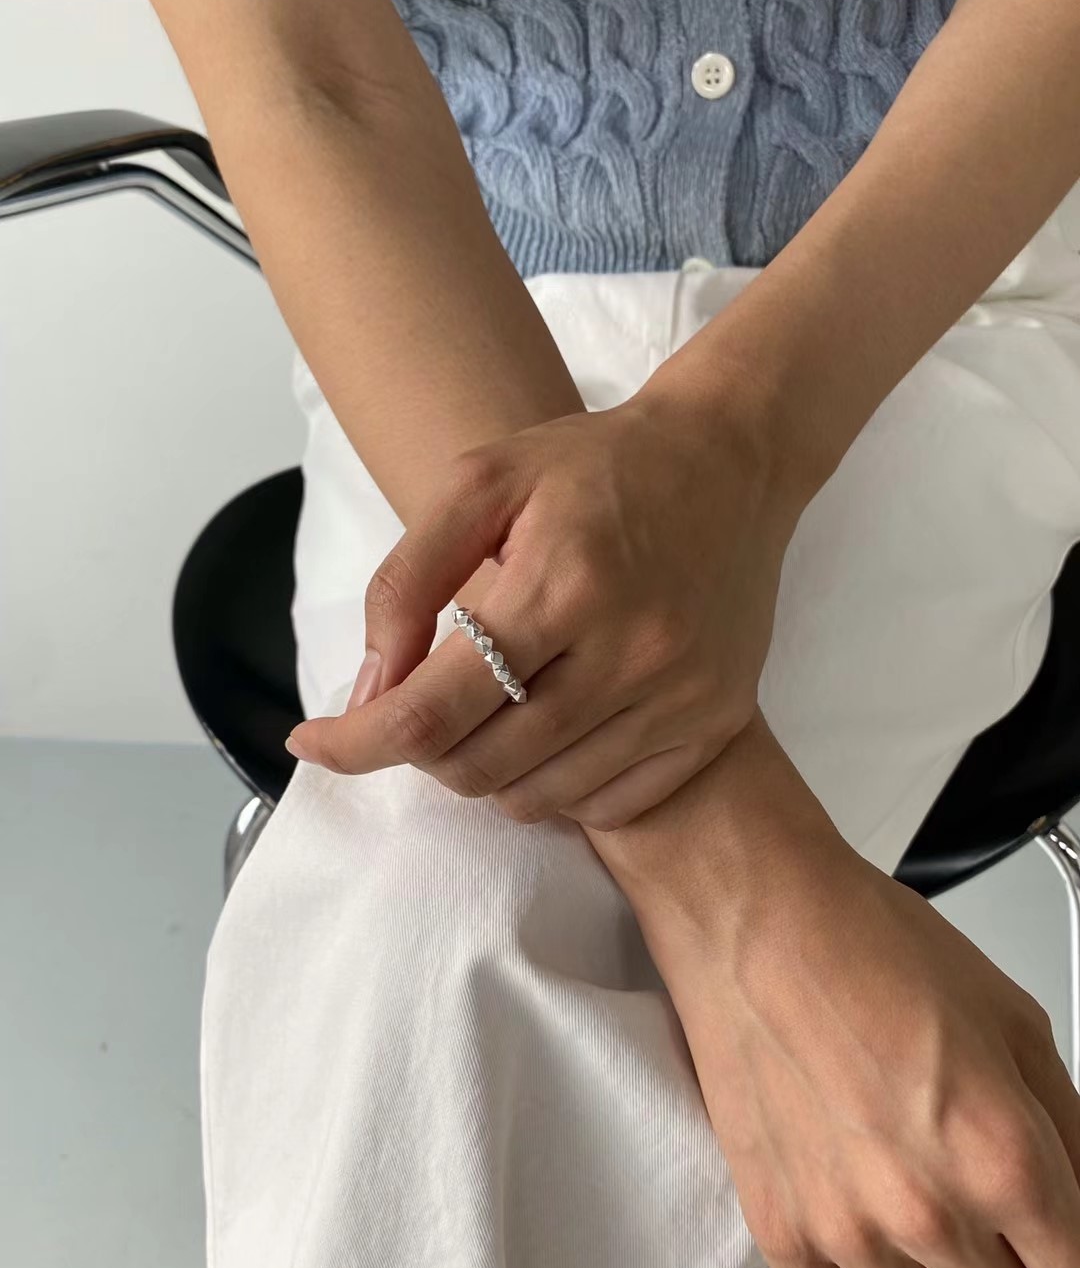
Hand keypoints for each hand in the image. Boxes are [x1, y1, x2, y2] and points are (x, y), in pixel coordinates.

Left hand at [286, 379, 811, 828]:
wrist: (730, 461)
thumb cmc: (595, 465)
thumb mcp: (480, 482)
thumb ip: (408, 583)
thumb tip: (370, 694)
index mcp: (564, 586)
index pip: (433, 712)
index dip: (356, 743)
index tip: (310, 742)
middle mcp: (631, 655)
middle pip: (479, 767)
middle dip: (422, 749)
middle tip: (422, 701)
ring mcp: (681, 699)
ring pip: (537, 798)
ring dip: (484, 769)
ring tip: (487, 710)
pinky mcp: (715, 724)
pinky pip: (606, 807)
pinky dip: (554, 785)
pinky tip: (547, 730)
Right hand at [630, 773, 1079, 1267]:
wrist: (755, 916)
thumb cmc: (866, 942)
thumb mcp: (1012, 1017)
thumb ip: (1067, 1126)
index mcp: (1003, 1156)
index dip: (1079, 1264)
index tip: (1062, 1248)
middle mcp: (929, 1212)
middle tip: (996, 1217)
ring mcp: (847, 1232)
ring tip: (926, 1219)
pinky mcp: (780, 1230)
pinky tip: (870, 1240)